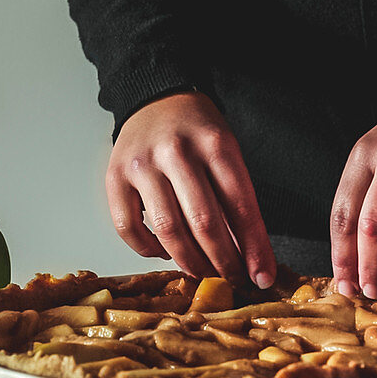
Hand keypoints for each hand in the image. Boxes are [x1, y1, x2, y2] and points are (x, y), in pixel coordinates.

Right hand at [106, 91, 276, 287]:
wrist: (156, 98)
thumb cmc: (197, 131)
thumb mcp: (226, 151)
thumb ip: (235, 199)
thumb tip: (249, 257)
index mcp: (214, 143)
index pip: (241, 206)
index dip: (254, 248)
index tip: (262, 276)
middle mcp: (177, 152)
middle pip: (204, 223)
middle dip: (223, 261)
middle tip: (232, 279)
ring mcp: (142, 164)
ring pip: (168, 230)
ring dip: (189, 261)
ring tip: (203, 271)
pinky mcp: (115, 176)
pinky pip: (128, 227)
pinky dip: (147, 249)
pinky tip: (164, 252)